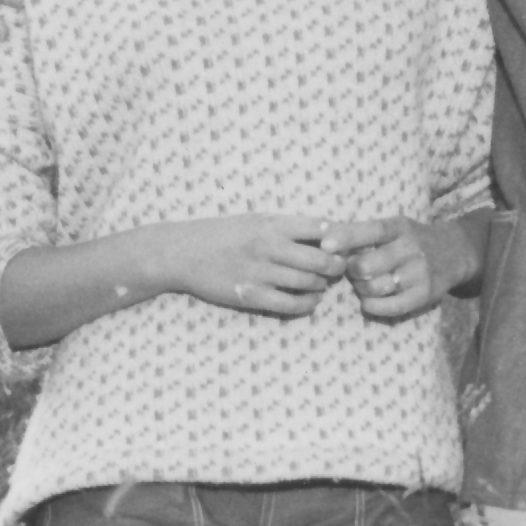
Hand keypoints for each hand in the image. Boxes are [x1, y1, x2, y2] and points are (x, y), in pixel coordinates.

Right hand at [152, 217, 351, 317]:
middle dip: (337, 266)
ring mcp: (260, 272)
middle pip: (322, 258)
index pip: (322, 228)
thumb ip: (288, 227)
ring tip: (320, 284)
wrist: (183, 252)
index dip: (340, 239)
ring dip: (322, 285)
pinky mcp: (251, 296)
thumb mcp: (256, 220)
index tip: (341, 246)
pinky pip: (291, 304)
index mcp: (272, 223)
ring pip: (310, 282)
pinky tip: (310, 301)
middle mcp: (269, 246)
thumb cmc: (223, 235)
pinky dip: (308, 304)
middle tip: (337, 269)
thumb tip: (329, 233)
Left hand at [328, 216, 481, 320]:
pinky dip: (372, 306)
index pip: (372, 230)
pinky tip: (369, 301)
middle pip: (367, 265)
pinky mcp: (424, 295)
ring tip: (364, 284)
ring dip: (361, 289)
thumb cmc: (410, 240)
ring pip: (375, 288)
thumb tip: (324, 235)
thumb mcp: (393, 227)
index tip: (325, 244)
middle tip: (353, 271)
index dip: (347, 237)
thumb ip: (362, 232)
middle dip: (352, 270)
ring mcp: (419, 273)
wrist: (454, 253)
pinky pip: (389, 308)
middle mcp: (411, 248)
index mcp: (400, 227)